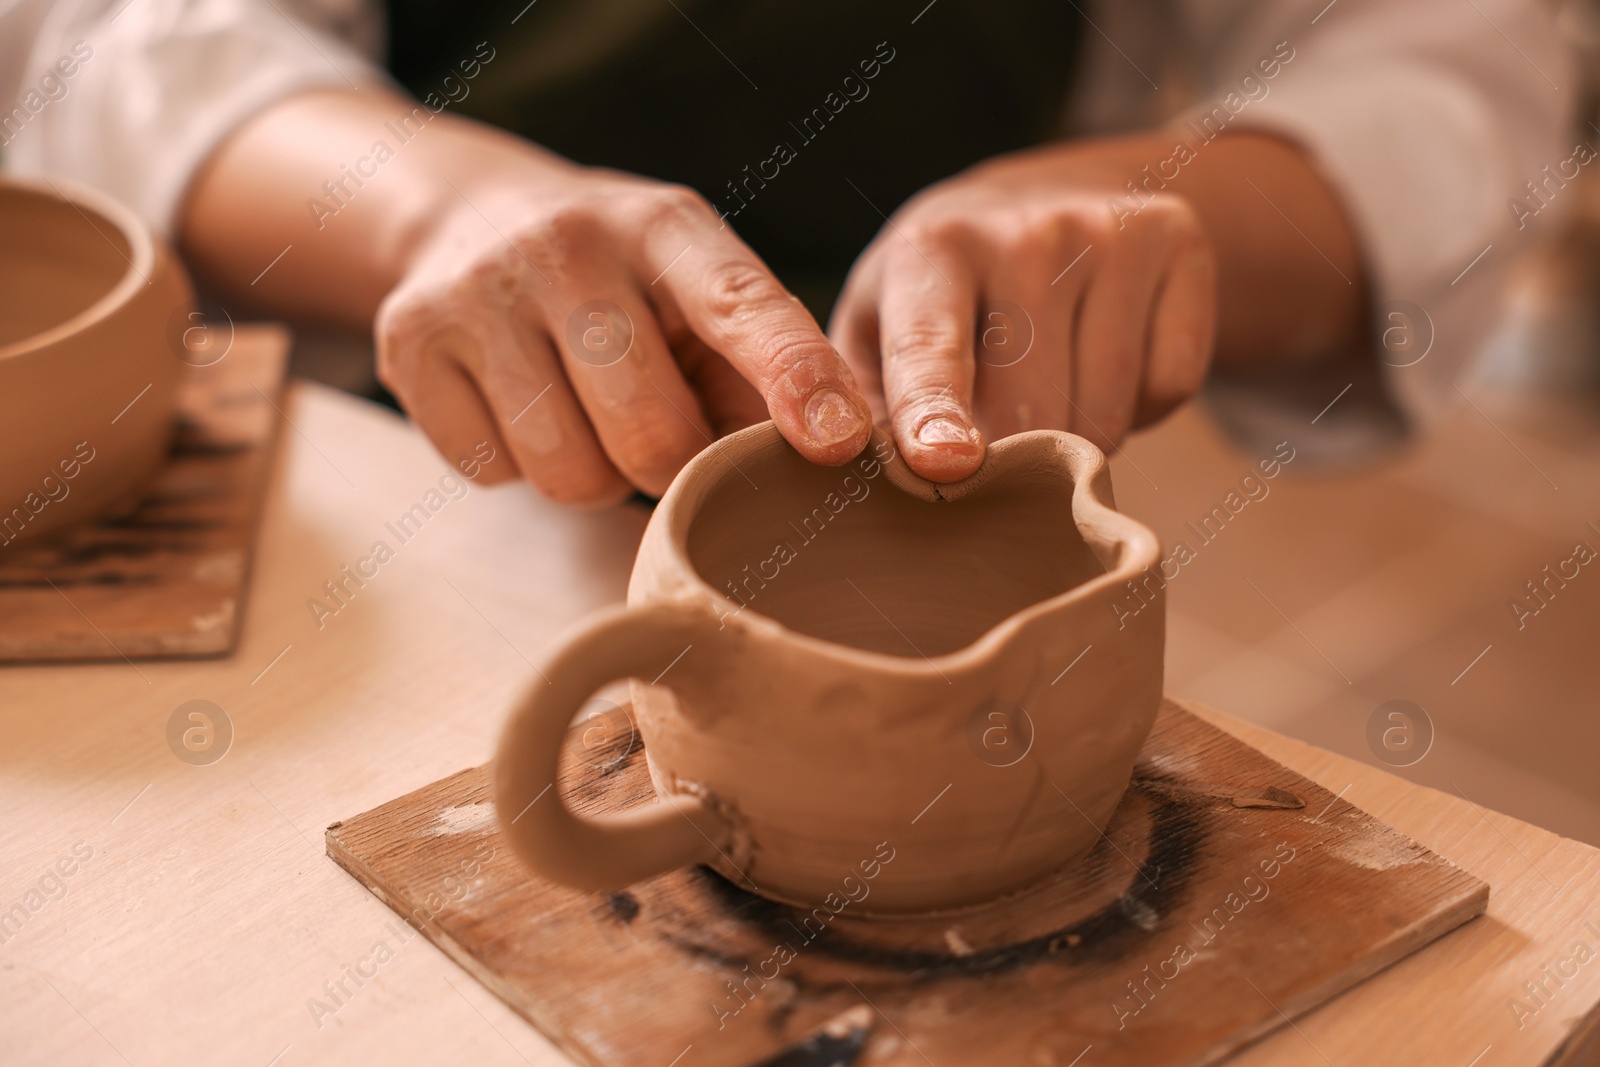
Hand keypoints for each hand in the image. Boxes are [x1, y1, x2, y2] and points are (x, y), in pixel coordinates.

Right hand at [377, 164, 871, 503]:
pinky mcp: (408, 341)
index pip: (744, 307)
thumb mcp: (698, 294)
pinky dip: (515, 466)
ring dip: (594, 474)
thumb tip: (824, 458)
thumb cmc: (623, 286)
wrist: (471, 219)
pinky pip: (491, 472)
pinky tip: (517, 405)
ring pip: (569, 471)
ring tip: (584, 413)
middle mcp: (569, 244)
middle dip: (672, 463)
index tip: (840, 441)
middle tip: (658, 427)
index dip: (796, 378)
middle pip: (652, 434)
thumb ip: (760, 372)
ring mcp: (479, 290)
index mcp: (667, 227)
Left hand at [830, 142, 1217, 480]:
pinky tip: (1108, 359)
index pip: (931, 347)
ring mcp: (1110, 230)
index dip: (935, 410)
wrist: (1047, 198)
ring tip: (1048, 384)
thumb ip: (859, 406)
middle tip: (993, 437)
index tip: (945, 462)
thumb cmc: (938, 296)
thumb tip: (850, 472)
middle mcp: (1024, 230)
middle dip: (1012, 460)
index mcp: (930, 249)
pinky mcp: (1179, 243)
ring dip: (1078, 443)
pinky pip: (1170, 388)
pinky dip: (1143, 406)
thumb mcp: (876, 331)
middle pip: (1030, 410)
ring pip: (1105, 414)